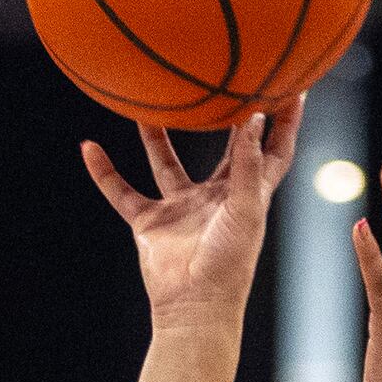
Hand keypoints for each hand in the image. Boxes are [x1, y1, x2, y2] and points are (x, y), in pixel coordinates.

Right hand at [82, 102, 303, 333]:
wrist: (194, 308)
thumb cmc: (229, 265)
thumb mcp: (246, 210)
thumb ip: (248, 164)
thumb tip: (255, 118)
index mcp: (247, 195)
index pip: (271, 150)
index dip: (285, 120)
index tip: (293, 83)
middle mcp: (215, 198)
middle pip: (223, 147)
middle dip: (226, 113)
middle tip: (225, 73)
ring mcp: (181, 209)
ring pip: (165, 161)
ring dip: (154, 134)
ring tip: (146, 98)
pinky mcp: (150, 224)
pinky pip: (123, 193)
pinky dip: (105, 174)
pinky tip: (88, 149)